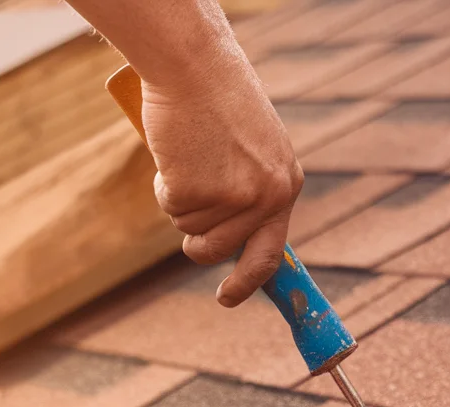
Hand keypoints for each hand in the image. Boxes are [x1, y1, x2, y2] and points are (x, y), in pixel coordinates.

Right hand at [141, 47, 302, 306]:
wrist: (196, 65)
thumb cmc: (220, 102)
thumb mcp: (255, 150)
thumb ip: (253, 192)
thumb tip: (236, 239)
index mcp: (287, 187)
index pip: (270, 253)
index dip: (247, 281)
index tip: (227, 299)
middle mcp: (267, 198)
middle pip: (219, 250)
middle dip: (196, 242)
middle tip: (185, 204)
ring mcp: (233, 197)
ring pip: (190, 229)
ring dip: (179, 203)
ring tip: (188, 160)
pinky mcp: (197, 188)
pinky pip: (169, 206)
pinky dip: (163, 183)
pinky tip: (177, 152)